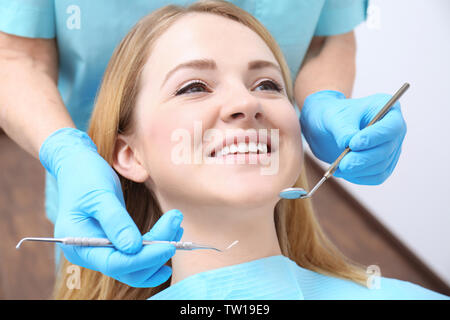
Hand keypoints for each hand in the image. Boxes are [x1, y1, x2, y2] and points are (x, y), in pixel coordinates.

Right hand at [39, 128, 183, 286]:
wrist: (77, 166)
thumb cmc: (85, 177)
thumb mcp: (100, 195)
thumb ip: (116, 221)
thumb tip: (133, 248)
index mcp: (78, 244)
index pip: (114, 263)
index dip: (144, 259)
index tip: (168, 246)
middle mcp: (88, 254)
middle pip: (127, 269)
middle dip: (155, 253)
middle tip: (176, 227)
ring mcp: (101, 250)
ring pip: (135, 265)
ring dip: (158, 251)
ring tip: (177, 227)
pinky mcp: (113, 243)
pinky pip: (135, 253)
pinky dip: (154, 246)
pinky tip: (170, 233)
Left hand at [300, 90, 406, 184]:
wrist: (330, 127)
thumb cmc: (336, 115)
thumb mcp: (335, 117)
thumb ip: (343, 130)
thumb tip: (347, 145)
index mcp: (389, 110)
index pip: (391, 127)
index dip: (374, 137)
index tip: (353, 144)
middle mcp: (395, 131)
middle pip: (386, 150)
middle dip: (363, 159)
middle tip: (343, 164)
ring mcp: (391, 149)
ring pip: (381, 166)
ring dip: (358, 170)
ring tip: (338, 167)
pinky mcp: (383, 165)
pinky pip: (376, 177)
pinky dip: (358, 177)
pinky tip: (342, 172)